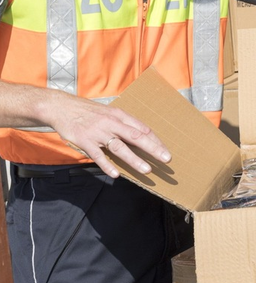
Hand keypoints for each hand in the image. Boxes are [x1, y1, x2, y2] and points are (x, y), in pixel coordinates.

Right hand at [44, 89, 170, 177]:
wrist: (62, 107)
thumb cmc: (89, 111)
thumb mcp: (109, 112)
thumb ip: (123, 123)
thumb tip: (140, 134)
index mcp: (120, 115)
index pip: (143, 129)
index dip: (155, 140)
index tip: (165, 150)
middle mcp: (112, 123)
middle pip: (136, 137)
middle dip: (153, 148)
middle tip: (166, 159)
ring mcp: (98, 133)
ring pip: (120, 147)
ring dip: (134, 159)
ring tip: (147, 170)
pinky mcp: (85, 141)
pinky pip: (98, 155)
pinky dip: (107, 165)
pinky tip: (116, 174)